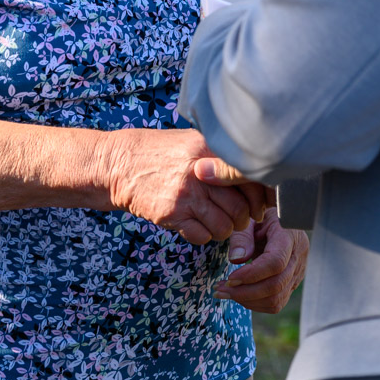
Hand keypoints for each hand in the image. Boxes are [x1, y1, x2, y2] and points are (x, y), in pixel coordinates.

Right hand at [109, 129, 266, 244]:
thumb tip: (258, 173)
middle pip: (240, 208)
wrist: (121, 164)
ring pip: (223, 227)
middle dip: (243, 219)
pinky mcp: (171, 215)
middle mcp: (201, 174)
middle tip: (240, 219)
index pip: (250, 180)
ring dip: (225, 230)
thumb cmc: (162, 153)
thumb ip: (222, 156)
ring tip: (218, 222)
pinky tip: (198, 225)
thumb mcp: (193, 142)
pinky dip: (204, 236)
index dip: (259, 197)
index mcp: (210, 152)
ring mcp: (185, 196)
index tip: (258, 204)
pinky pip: (201, 236)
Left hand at [216, 214, 308, 313]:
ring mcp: (298, 272)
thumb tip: (236, 260)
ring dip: (247, 301)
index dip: (251, 275)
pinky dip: (255, 303)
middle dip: (244, 293)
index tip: (229, 278)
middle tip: (220, 289)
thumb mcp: (250, 218)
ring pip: (276, 300)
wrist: (281, 218)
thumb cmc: (263, 215)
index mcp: (290, 236)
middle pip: (275, 286)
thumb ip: (242, 236)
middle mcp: (299, 256)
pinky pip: (276, 302)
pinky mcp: (293, 283)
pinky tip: (239, 294)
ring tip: (224, 292)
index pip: (275, 262)